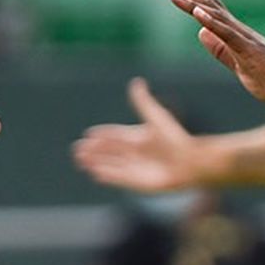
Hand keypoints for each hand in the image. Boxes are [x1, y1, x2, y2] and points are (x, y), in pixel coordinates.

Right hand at [73, 78, 220, 191]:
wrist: (188, 163)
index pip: (116, 135)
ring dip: (96, 162)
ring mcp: (136, 167)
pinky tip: (94, 173)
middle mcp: (136, 153)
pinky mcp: (138, 181)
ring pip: (111, 164)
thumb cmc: (174, 139)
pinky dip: (106, 175)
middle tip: (77, 149)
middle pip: (110, 151)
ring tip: (80, 161)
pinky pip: (118, 178)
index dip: (102, 135)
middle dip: (94, 150)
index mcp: (139, 137)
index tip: (88, 134)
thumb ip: (143, 102)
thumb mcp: (156, 117)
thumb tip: (136, 82)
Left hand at [162, 0, 264, 105]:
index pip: (209, 12)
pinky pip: (228, 34)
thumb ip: (220, 50)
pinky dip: (211, 22)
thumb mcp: (238, 66)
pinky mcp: (250, 50)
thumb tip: (199, 33)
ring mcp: (245, 39)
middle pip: (208, 6)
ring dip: (192, 2)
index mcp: (236, 36)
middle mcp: (239, 31)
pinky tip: (196, 12)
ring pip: (215, 16)